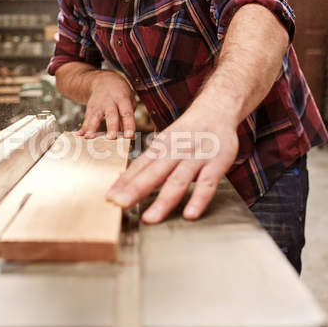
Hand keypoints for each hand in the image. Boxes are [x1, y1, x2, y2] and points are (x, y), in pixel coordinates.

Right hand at [77, 71, 135, 139]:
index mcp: (122, 98)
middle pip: (111, 114)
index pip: (126, 113)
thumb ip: (129, 117)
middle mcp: (110, 101)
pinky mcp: (90, 108)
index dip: (129, 125)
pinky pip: (86, 118)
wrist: (104, 80)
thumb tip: (130, 136)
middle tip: (111, 138)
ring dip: (92, 127)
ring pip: (95, 116)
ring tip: (89, 137)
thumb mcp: (129, 100)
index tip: (129, 136)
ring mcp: (98, 104)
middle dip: (111, 127)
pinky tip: (79, 135)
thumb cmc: (120, 93)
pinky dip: (83, 127)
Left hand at [107, 104, 238, 221]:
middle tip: (120, 204)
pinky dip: (199, 199)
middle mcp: (176, 151)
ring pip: (178, 180)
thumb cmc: (188, 131)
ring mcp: (196, 157)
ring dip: (163, 200)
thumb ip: (150, 163)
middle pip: (154, 173)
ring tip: (150, 218)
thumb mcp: (166, 141)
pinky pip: (208, 183)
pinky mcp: (217, 162)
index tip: (110, 197)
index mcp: (161, 147)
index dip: (124, 182)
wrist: (217, 108)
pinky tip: (190, 214)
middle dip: (136, 189)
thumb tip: (124, 181)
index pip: (140, 166)